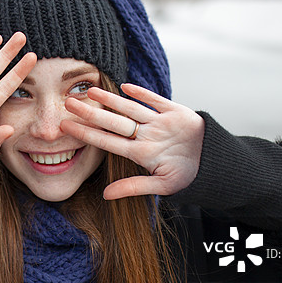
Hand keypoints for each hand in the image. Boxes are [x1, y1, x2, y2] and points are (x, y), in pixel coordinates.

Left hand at [60, 83, 204, 198]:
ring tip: (90, 90)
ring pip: (131, 109)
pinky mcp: (176, 112)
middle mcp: (145, 135)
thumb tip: (105, 195)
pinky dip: (143, 94)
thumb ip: (134, 187)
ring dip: (111, 100)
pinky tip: (125, 87)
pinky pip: (156, 101)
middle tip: (68, 103)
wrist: (215, 164)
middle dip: (91, 113)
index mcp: (140, 153)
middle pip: (113, 122)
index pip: (107, 141)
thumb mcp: (162, 185)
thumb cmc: (187, 176)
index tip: (66, 127)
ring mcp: (159, 123)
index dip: (87, 133)